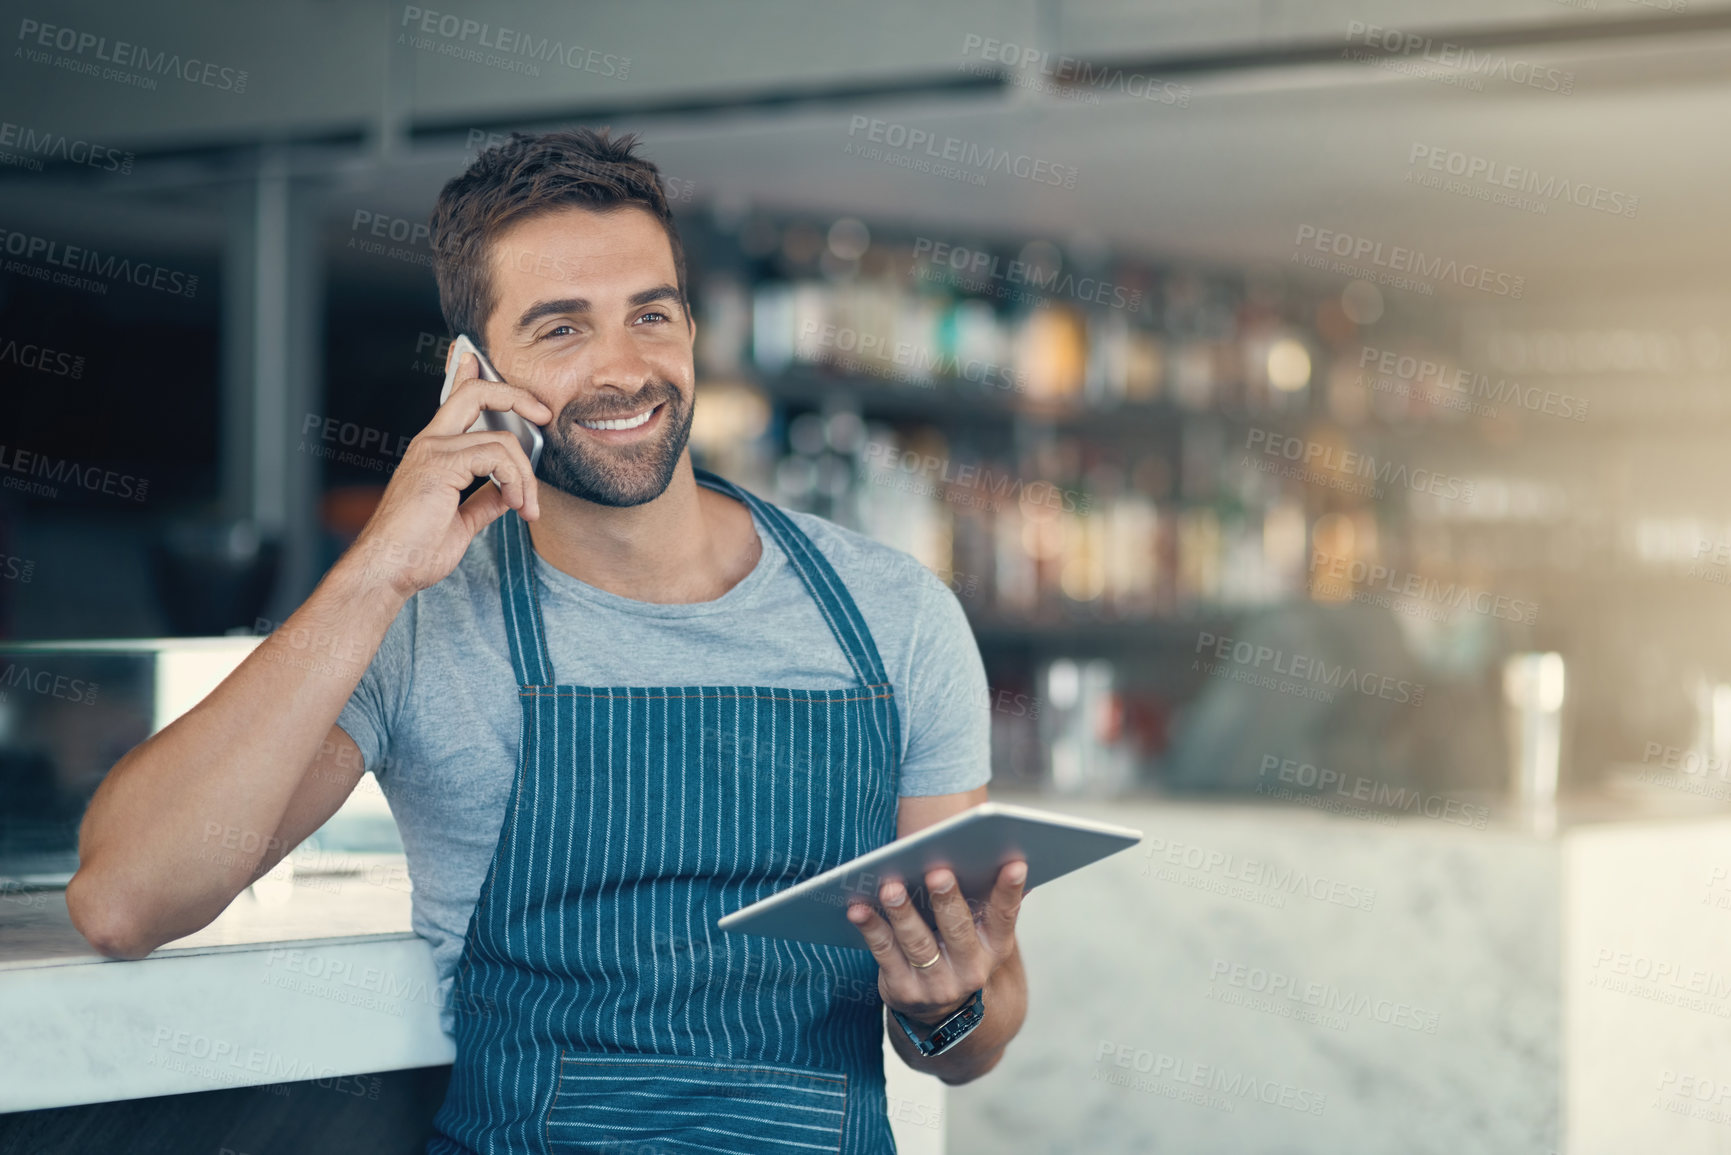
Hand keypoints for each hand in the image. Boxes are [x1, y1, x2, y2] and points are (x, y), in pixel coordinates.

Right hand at [346, 350, 553, 598]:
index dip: (469, 372)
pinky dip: (516, 481)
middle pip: (476, 393)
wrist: (389, 569)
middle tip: (544, 416)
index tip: (480, 358)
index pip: (455, 399)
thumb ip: (484, 501)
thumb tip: (507, 495)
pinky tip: (517, 505)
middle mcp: (431, 442)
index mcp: (434, 451)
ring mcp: (433, 451)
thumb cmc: (416, 549)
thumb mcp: (460, 521)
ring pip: (501, 439)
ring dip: (526, 476)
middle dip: (517, 396)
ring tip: (528, 507)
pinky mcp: (440, 465)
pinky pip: (496, 456)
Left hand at [846, 860, 1026, 1026]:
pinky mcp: (903, 991)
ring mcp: (936, 985)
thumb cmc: (957, 950)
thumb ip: (987, 900)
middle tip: (938, 871)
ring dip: (902, 912)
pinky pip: (885, 954)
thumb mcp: (980, 933)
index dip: (1010, 890)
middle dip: (947, 900)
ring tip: (889, 886)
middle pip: (958, 931)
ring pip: (918, 943)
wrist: (939, 1012)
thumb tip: (1011, 857)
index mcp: (994, 947)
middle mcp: (970, 970)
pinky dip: (871, 928)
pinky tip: (858, 908)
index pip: (1005, 916)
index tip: (1015, 863)